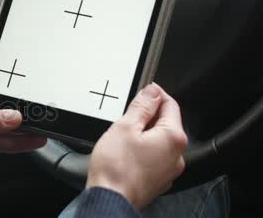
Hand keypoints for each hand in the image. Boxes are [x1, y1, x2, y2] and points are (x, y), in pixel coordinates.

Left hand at [0, 64, 46, 158]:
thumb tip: (12, 117)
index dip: (5, 71)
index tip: (24, 71)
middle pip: (1, 100)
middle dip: (19, 102)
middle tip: (38, 102)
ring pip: (6, 122)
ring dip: (24, 124)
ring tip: (43, 123)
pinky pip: (5, 141)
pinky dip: (20, 142)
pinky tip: (34, 139)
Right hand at [86, 84, 187, 210]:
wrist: (110, 199)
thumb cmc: (116, 168)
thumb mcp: (124, 126)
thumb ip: (142, 106)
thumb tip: (153, 91)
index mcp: (173, 137)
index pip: (170, 104)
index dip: (155, 94)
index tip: (144, 90)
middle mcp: (177, 155)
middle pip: (166, 123)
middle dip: (147, 115)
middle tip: (126, 116)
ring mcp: (169, 170)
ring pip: (159, 141)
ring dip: (144, 133)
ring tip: (123, 137)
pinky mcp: (158, 180)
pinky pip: (154, 157)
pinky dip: (143, 150)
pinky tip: (126, 153)